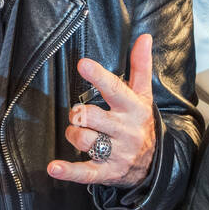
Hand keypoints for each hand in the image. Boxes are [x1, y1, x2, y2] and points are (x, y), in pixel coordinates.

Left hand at [48, 33, 155, 187]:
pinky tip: (54, 168)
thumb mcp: (144, 95)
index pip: (115, 89)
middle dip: (78, 113)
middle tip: (79, 113)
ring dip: (73, 134)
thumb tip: (144, 37)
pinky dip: (68, 171)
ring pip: (84, 140)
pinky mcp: (107, 172)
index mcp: (133, 108)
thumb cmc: (142, 123)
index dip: (98, 76)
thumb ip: (140, 66)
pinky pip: (85, 172)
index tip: (83, 64)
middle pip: (92, 116)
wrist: (155, 164)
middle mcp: (124, 130)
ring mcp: (116, 153)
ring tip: (78, 132)